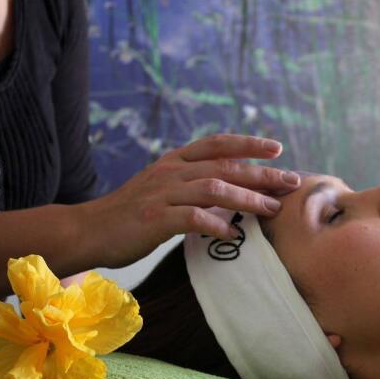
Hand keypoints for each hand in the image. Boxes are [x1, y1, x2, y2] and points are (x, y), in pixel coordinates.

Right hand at [81, 134, 299, 267]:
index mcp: (174, 161)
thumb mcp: (162, 189)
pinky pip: (193, 219)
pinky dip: (217, 226)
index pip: (217, 144)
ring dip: (247, 199)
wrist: (88, 230)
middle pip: (225, 166)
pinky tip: (234, 234)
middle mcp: (171, 171)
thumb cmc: (131, 214)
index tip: (277, 149)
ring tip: (272, 209)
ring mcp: (162, 194)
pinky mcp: (154, 220)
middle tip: (290, 181)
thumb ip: (192, 185)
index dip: (248, 144)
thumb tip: (231, 192)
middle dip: (261, 174)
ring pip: (214, 189)